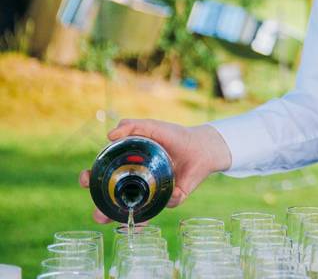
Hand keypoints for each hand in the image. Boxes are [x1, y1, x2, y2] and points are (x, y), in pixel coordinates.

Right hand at [78, 119, 232, 223]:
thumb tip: (110, 134)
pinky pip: (162, 207)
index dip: (91, 179)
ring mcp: (154, 192)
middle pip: (113, 198)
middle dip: (100, 208)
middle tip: (97, 212)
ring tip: (114, 221)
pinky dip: (155, 211)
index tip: (85, 179)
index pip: (104, 175)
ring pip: (134, 209)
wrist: (203, 145)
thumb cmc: (175, 136)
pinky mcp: (172, 198)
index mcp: (130, 165)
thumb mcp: (152, 128)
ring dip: (121, 218)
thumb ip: (133, 127)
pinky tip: (150, 214)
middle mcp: (139, 182)